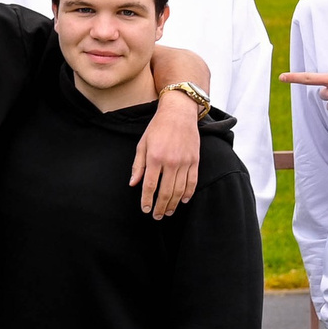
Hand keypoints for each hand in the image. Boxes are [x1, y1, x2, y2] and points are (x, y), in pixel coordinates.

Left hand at [132, 89, 202, 217]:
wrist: (179, 113)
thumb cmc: (157, 127)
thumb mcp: (142, 144)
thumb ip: (138, 166)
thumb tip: (133, 184)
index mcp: (155, 157)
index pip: (150, 185)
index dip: (147, 200)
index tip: (145, 209)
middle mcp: (170, 161)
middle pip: (166, 191)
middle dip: (160, 207)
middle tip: (157, 216)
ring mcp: (185, 162)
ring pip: (180, 190)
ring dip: (174, 204)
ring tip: (168, 212)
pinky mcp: (195, 160)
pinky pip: (192, 181)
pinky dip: (188, 193)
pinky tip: (184, 201)